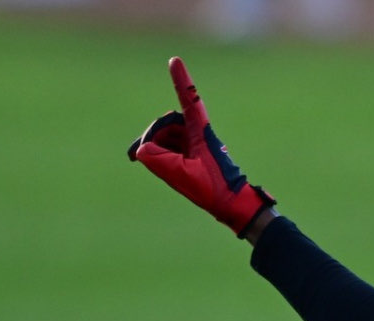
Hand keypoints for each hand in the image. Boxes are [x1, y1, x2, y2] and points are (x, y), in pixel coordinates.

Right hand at [128, 56, 274, 236]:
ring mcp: (194, 144)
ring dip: (153, 146)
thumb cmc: (216, 189)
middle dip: (152, 135)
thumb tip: (143, 150)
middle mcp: (197, 133)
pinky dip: (157, 152)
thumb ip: (159, 161)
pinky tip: (142, 158)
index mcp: (200, 132)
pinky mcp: (192, 155)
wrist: (234, 206)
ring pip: (167, 136)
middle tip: (139, 154)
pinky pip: (169, 147)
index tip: (174, 61)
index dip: (181, 81)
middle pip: (168, 123)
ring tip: (140, 159)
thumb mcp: (184, 175)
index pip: (188, 101)